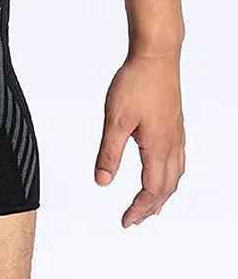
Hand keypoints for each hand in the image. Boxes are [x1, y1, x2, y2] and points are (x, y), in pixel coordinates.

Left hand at [95, 54, 185, 227]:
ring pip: (175, 174)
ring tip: (149, 205)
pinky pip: (177, 160)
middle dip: (151, 207)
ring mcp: (176, 134)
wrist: (156, 56)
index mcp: (158, 146)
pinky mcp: (174, 125)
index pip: (151, 189)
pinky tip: (160, 172)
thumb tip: (102, 181)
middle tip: (135, 220)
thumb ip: (109, 153)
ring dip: (162, 194)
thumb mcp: (115, 120)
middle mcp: (172, 144)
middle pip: (166, 187)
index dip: (138, 208)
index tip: (126, 221)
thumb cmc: (136, 83)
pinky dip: (168, 176)